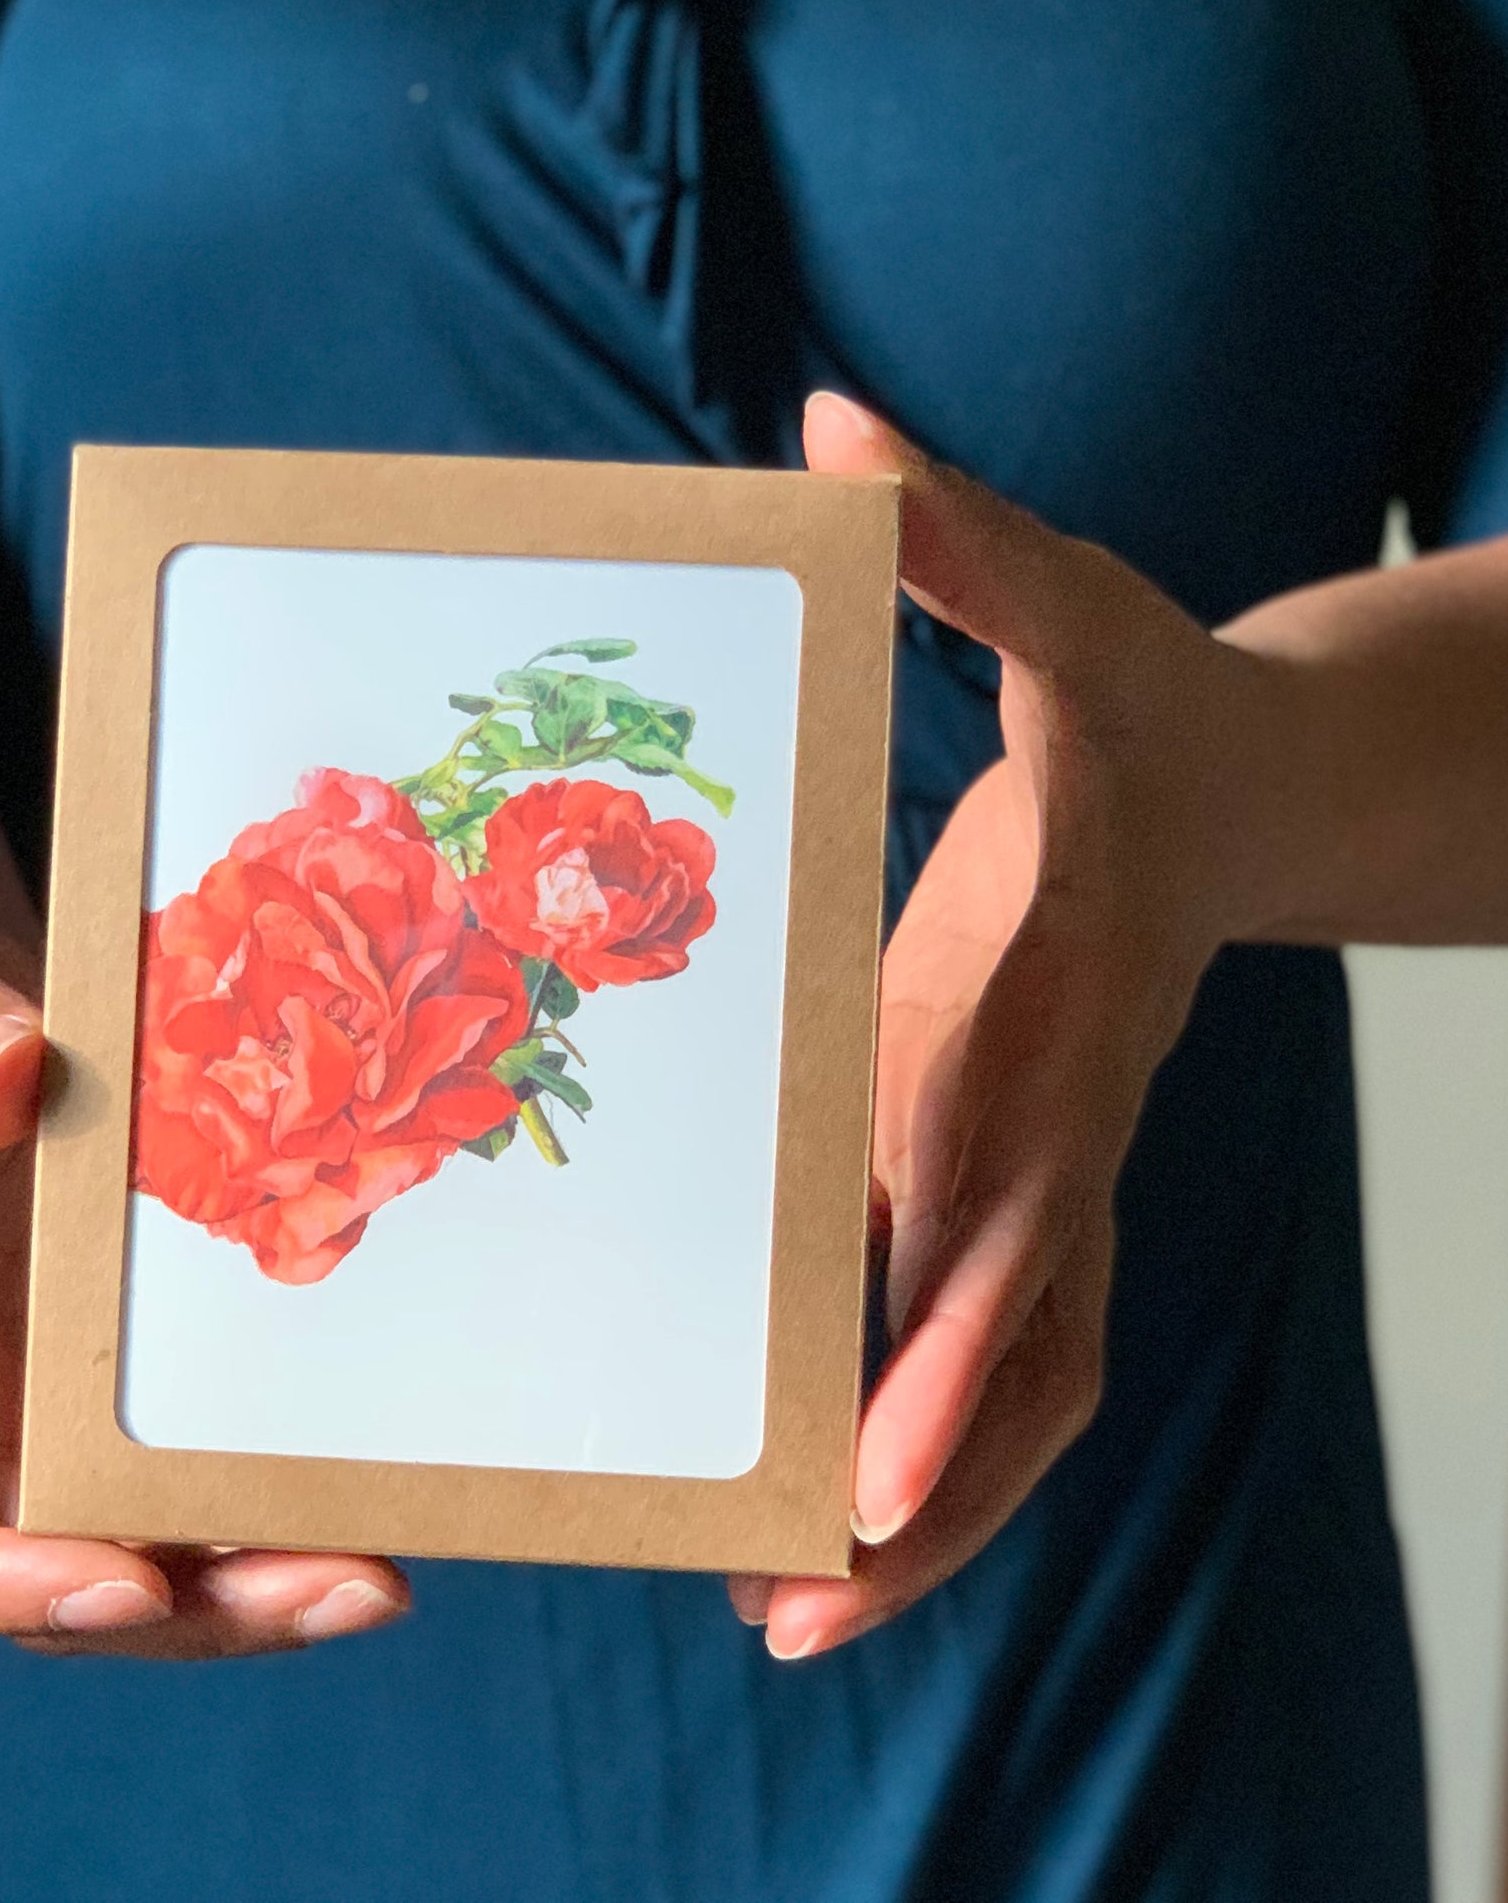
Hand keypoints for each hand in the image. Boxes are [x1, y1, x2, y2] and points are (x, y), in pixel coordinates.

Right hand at [0, 905, 409, 1655]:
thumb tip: (0, 1084)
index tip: (120, 1582)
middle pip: (49, 1583)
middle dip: (191, 1612)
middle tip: (337, 1594)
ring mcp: (45, 1414)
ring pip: (143, 1554)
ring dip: (257, 1584)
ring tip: (379, 1575)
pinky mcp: (124, 1384)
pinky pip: (193, 1471)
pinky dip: (274, 1503)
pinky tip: (374, 1495)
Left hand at [732, 393, 1266, 1655]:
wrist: (1243, 777)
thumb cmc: (1140, 700)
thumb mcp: (1062, 602)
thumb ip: (956, 538)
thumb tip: (837, 423)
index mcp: (1054, 997)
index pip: (1007, 1182)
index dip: (947, 1317)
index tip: (867, 1455)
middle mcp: (1060, 1111)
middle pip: (1018, 1332)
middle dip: (920, 1477)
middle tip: (795, 1608)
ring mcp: (1059, 1163)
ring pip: (1022, 1375)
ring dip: (928, 1505)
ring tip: (795, 1617)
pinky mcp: (1030, 1178)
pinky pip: (999, 1342)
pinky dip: (930, 1439)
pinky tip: (828, 1510)